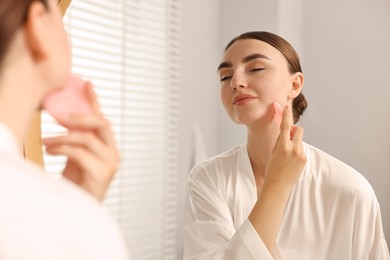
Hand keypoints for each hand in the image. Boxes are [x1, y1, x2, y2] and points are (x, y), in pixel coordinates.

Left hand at [43, 82, 119, 200]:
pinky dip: (63, 149)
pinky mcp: (103, 173)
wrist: (80, 205)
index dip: (95, 101)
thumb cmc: (78, 181)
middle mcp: (114, 152)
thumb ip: (77, 139)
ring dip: (62, 137)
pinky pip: (80, 153)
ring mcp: (111, 163)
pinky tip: (51, 150)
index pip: (104, 119)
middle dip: (80, 117)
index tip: (87, 84)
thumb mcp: (77, 155)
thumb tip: (65, 118)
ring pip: (87, 138)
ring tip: (45, 141)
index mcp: (109, 146)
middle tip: (61, 117)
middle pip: (102, 124)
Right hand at [264, 104, 305, 190]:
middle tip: (286, 136)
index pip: (286, 127)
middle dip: (293, 130)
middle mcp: (294, 150)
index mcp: (283, 147)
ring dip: (294, 141)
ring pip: (299, 140)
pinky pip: (301, 149)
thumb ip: (280, 140)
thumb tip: (285, 130)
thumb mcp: (272, 152)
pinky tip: (289, 160)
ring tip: (285, 153)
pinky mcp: (305, 160)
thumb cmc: (272, 169)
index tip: (287, 107)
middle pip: (298, 130)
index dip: (286, 116)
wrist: (278, 186)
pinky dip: (295, 150)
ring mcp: (301, 155)